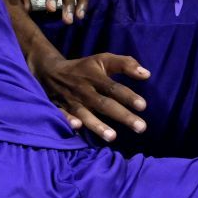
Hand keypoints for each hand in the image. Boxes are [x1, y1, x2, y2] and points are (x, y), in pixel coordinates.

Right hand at [34, 51, 150, 141]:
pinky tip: (78, 128)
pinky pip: (62, 115)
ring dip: (97, 125)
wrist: (50, 71)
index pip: (114, 88)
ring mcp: (71, 101)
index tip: (143, 106)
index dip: (128, 97)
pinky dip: (68, 121)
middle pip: (104, 104)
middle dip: (122, 116)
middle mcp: (84, 90)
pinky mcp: (58, 108)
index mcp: (96, 77)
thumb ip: (125, 64)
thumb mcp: (103, 59)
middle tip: (141, 128)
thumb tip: (147, 74)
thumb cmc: (84, 68)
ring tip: (112, 137)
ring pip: (85, 114)